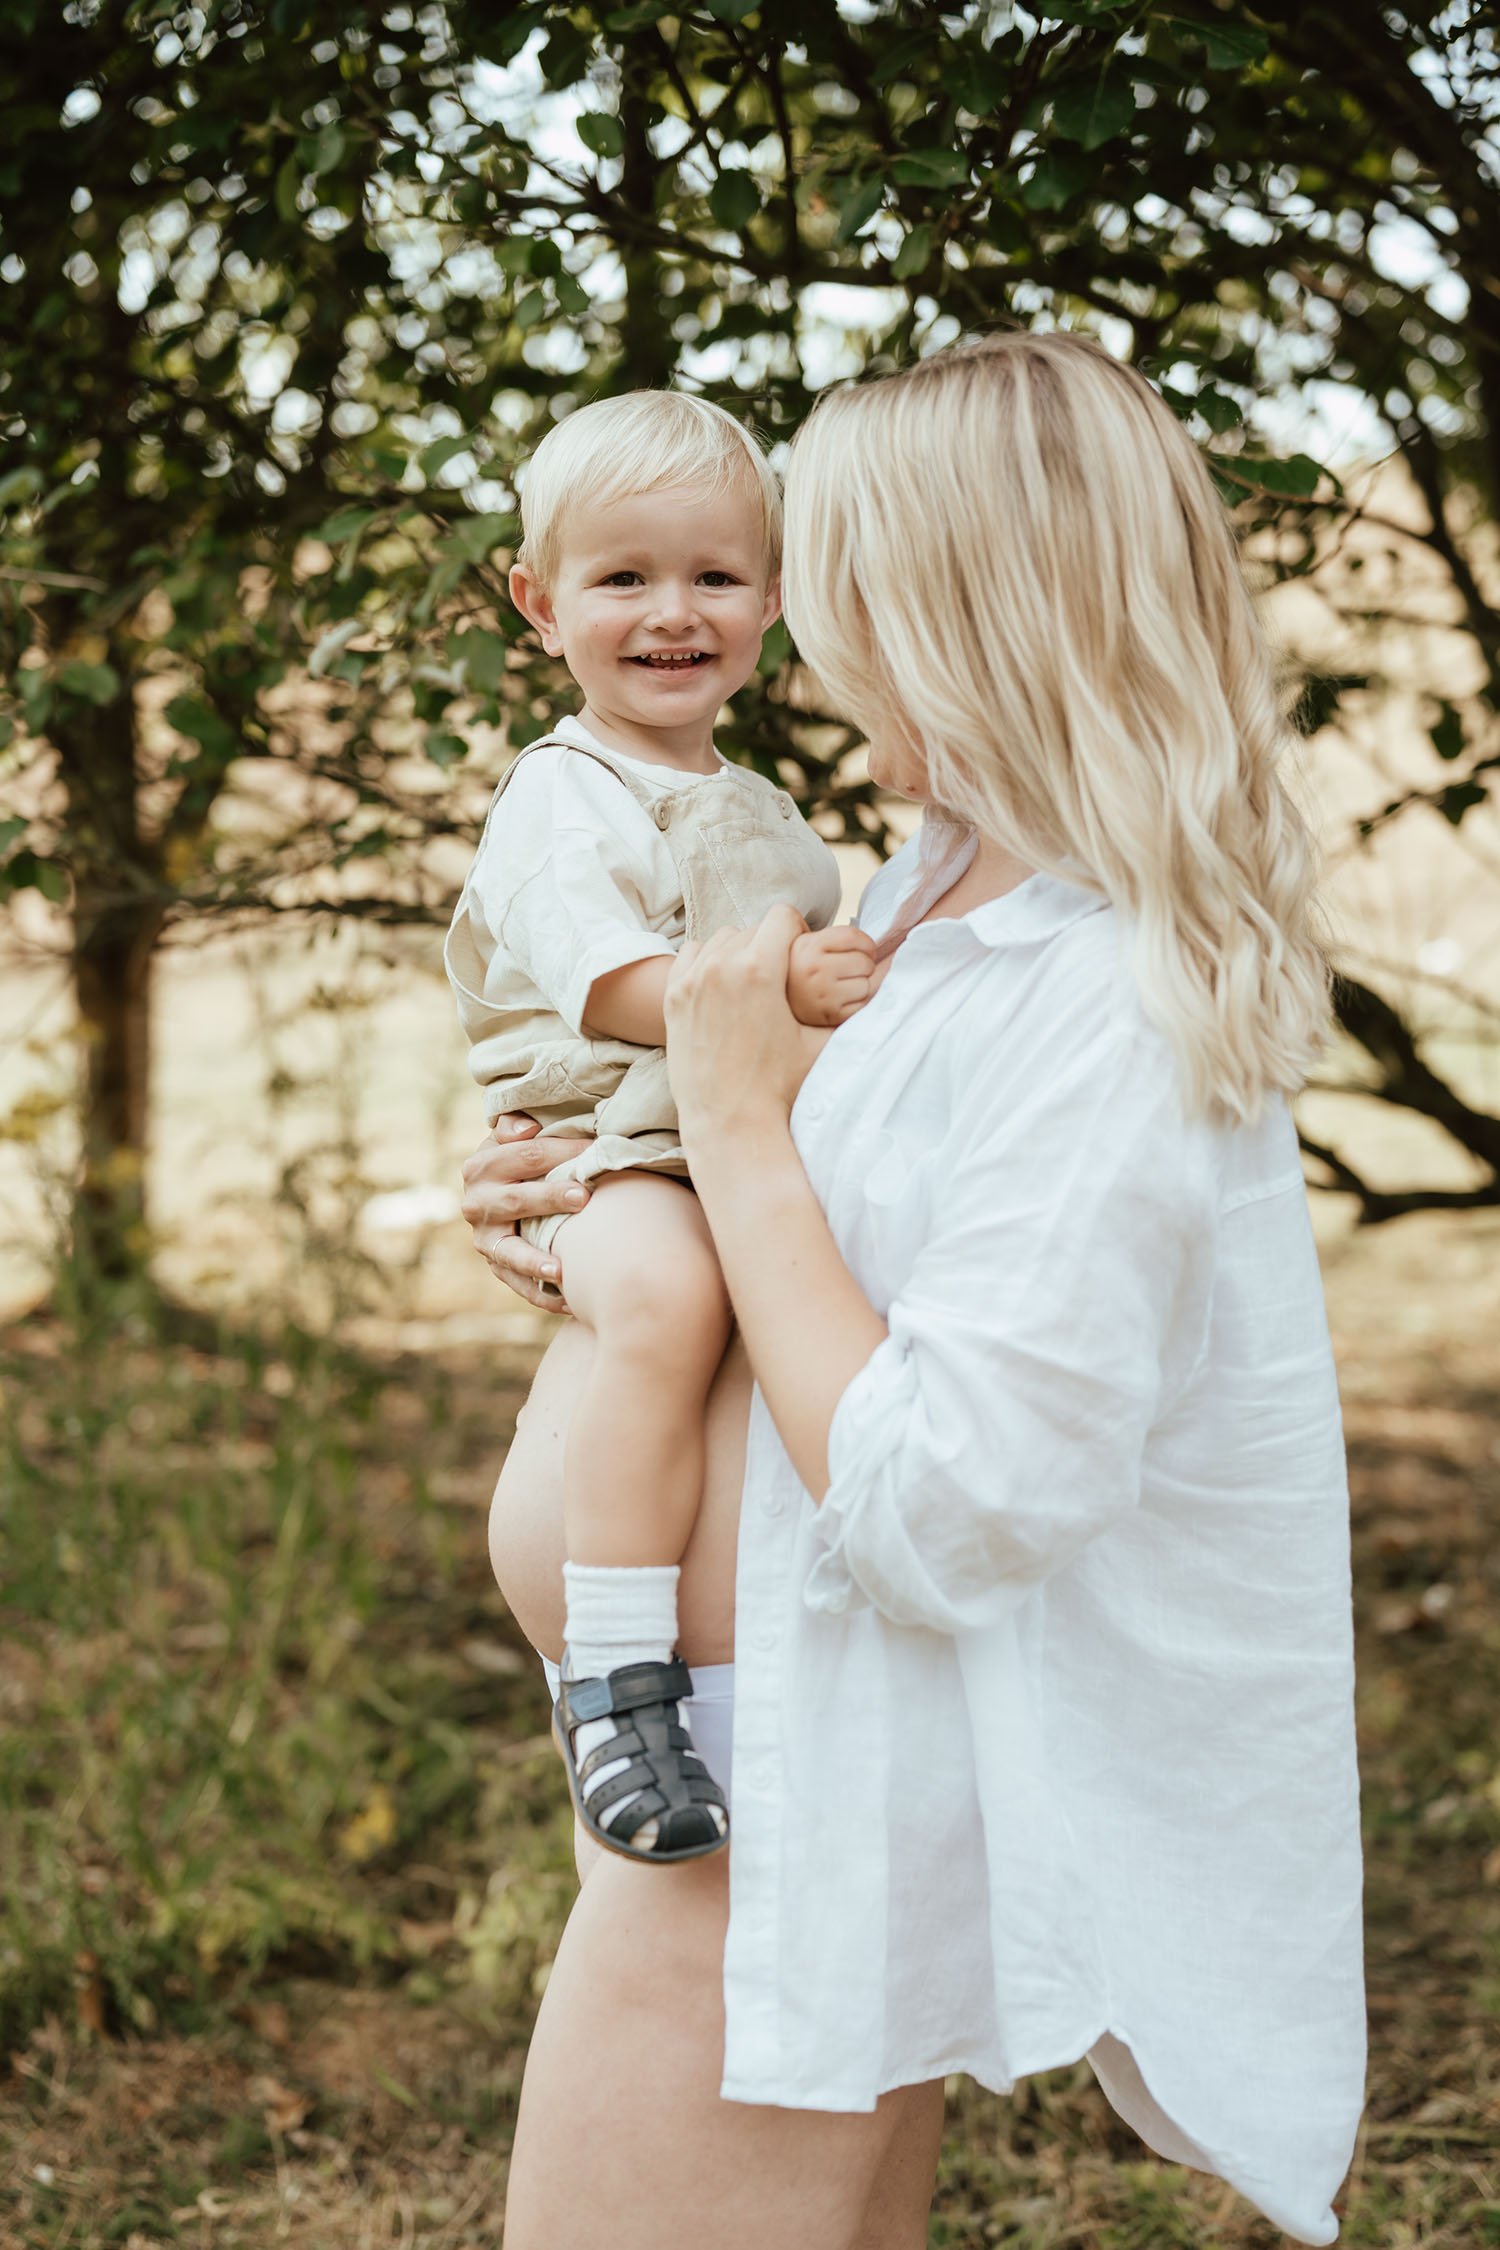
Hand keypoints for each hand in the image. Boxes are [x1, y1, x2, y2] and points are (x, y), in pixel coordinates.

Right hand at [459, 1114, 592, 1311]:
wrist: (496, 1193)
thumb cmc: (520, 1160)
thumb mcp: (510, 1137)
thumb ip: (514, 1126)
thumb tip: (526, 1129)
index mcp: (482, 1165)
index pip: (526, 1156)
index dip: (563, 1151)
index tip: (597, 1152)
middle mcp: (477, 1203)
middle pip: (518, 1200)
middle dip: (550, 1199)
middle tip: (582, 1198)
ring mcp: (484, 1238)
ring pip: (509, 1251)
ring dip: (535, 1261)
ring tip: (560, 1270)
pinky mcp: (495, 1266)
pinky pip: (517, 1284)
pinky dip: (541, 1295)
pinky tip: (568, 1302)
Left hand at [665, 905, 826, 1154]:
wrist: (730, 1123)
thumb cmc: (782, 1087)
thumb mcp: (821, 1042)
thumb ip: (845, 1005)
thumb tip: (880, 981)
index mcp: (759, 969)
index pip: (783, 916)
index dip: (799, 933)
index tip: (801, 957)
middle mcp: (721, 966)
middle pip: (754, 927)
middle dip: (771, 946)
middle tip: (781, 979)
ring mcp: (691, 981)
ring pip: (723, 938)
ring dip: (741, 952)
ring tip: (754, 984)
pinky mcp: (674, 997)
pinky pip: (693, 954)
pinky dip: (709, 962)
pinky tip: (724, 989)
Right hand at [785, 924, 876, 1027]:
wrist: (781, 1002)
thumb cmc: (803, 969)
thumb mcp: (808, 942)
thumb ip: (838, 936)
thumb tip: (888, 943)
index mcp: (809, 947)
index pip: (853, 937)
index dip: (866, 943)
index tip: (864, 949)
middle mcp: (813, 970)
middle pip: (864, 962)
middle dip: (864, 964)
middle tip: (853, 969)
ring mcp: (822, 995)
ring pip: (866, 985)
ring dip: (862, 984)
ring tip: (846, 984)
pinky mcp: (830, 1015)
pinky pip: (862, 1005)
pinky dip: (859, 1001)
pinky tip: (845, 998)